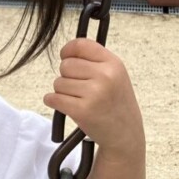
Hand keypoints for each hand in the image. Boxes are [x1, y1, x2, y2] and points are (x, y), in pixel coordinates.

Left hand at [42, 38, 144, 157]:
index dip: (68, 50)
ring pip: (58, 83)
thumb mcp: (116, 75)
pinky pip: (53, 98)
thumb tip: (66, 52)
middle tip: (79, 88)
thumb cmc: (116, 103)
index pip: (81, 45)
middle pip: (66, 65)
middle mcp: (105, 76)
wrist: (125, 133)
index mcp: (113, 64)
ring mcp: (94, 94)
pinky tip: (66, 106)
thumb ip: (95, 61)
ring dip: (62, 92)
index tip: (65, 57)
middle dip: (66, 76)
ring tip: (79, 100)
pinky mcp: (82, 111)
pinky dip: (53, 101)